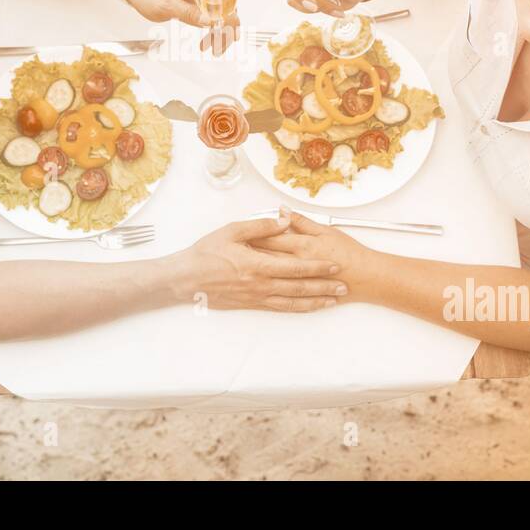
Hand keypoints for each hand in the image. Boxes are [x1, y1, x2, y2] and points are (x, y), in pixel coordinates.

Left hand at [124, 0, 239, 54]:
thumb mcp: (166, 6)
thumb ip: (189, 13)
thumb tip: (212, 21)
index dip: (230, 17)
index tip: (228, 34)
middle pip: (225, 6)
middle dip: (226, 29)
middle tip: (218, 48)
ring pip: (219, 12)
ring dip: (218, 31)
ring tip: (212, 48)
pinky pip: (209, 13)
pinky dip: (210, 27)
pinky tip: (208, 40)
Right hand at [169, 213, 348, 312]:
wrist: (186, 279)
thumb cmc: (205, 254)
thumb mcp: (231, 231)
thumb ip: (260, 226)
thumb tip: (283, 221)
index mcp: (257, 265)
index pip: (295, 267)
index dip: (318, 266)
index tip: (335, 264)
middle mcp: (260, 284)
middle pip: (299, 287)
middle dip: (324, 286)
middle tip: (344, 285)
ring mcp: (256, 297)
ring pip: (293, 302)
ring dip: (315, 301)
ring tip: (334, 299)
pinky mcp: (251, 304)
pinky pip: (280, 308)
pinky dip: (298, 308)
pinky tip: (308, 307)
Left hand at [248, 208, 374, 300]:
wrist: (367, 277)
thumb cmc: (349, 253)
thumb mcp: (326, 230)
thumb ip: (302, 222)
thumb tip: (283, 211)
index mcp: (302, 246)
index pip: (270, 239)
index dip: (253, 235)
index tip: (237, 233)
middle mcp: (296, 265)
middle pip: (265, 258)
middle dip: (247, 253)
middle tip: (229, 249)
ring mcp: (298, 282)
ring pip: (269, 277)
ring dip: (253, 272)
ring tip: (237, 267)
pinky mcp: (302, 294)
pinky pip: (279, 295)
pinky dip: (265, 288)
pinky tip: (256, 285)